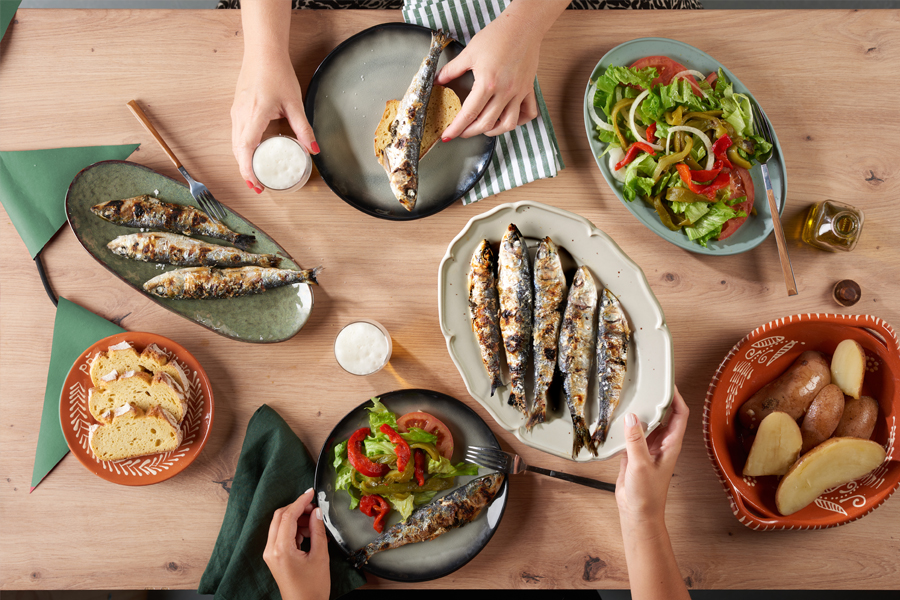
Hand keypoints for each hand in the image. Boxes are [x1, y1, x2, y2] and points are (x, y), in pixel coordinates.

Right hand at [231, 50, 317, 192]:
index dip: (249, 169)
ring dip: (243, 162)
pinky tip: (252, 155)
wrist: (262, 52)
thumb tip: (313, 149)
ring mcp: (236, 112)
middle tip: (258, 187)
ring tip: (255, 176)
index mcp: (255, 114)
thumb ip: (303, 128)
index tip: (256, 184)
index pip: (247, 148)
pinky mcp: (236, 110)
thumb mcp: (294, 102)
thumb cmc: (277, 73)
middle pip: (238, 151)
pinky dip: (242, 149)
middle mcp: (241, 115)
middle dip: (246, 171)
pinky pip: (236, 135)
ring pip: (235, 144)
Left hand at [263, 488, 329, 599]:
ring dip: (295, 518)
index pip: (288, 515)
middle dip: (297, 508)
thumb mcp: (320, 556)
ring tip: (314, 522)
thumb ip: (318, 531)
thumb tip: (317, 512)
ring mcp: (270, 554)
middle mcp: (271, 550)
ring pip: (279, 524)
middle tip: (314, 507)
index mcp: (281, 549)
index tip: (310, 493)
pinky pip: (280, 535)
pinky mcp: (274, 557)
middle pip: (280, 517)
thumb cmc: (312, 588)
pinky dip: (293, 529)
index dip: (300, 501)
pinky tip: (308, 532)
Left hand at [434, 11, 541, 138]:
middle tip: (461, 131)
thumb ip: (452, 69)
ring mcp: (518, 92)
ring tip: (483, 128)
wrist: (523, 26)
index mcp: (487, 83)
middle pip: (486, 123)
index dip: (456, 128)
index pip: (468, 114)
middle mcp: (504, 92)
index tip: (448, 136)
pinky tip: (507, 118)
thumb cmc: (498, 36)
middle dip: (470, 132)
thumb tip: (438, 80)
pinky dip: (518, 121)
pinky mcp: (528, 89)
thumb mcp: (469, 52)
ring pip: (508, 124)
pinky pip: (528, 113)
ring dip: (494, 131)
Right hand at [615, 387, 689, 532]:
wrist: (638, 513)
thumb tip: (632, 416)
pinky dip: (627, 424)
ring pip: (647, 422)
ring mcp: (649, 447)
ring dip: (641, 411)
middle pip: (664, 414)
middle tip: (647, 383)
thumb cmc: (647, 494)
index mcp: (671, 444)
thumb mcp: (641, 465)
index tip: (668, 382)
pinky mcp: (635, 453)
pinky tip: (617, 418)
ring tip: (630, 396)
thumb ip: (636, 440)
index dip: (677, 397)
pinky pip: (633, 433)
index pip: (680, 414)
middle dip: (658, 398)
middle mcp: (662, 443)